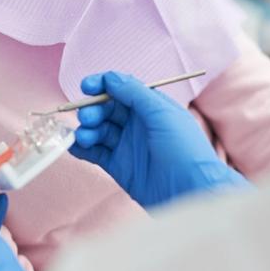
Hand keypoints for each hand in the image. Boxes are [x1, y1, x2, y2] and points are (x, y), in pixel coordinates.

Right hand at [70, 71, 249, 208]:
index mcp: (150, 106)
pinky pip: (96, 153)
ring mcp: (128, 146)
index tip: (86, 86)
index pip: (121, 89)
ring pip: (99, 130)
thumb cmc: (185, 148)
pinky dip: (83, 148)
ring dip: (87, 129)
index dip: (102, 85)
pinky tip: (75, 146)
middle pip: (106, 109)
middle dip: (93, 109)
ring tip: (84, 136)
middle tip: (87, 117)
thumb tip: (110, 78)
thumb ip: (134, 93)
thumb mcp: (162, 113)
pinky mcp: (120, 168)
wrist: (194, 192)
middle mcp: (138, 124)